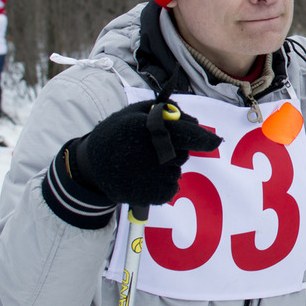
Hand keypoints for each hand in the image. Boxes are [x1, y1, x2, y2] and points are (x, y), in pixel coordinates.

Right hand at [72, 99, 221, 206]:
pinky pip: (171, 187)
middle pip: (184, 153)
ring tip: (141, 165)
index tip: (215, 141)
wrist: (90, 168)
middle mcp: (155, 154)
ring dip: (166, 167)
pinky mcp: (154, 195)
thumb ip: (161, 110)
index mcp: (150, 130)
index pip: (187, 133)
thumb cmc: (114, 136)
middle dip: (175, 150)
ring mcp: (155, 176)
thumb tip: (185, 115)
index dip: (204, 137)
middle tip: (152, 150)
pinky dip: (162, 184)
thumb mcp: (132, 113)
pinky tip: (143, 178)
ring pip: (176, 170)